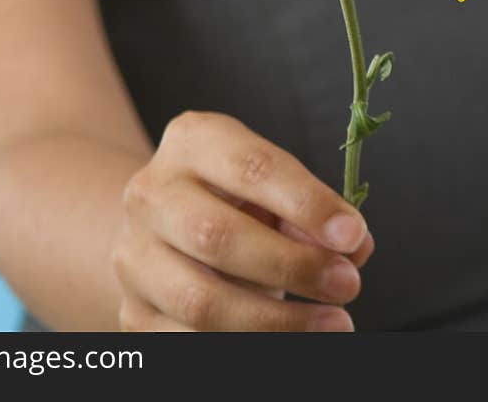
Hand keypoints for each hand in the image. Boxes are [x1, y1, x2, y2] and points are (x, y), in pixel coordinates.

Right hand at [111, 110, 373, 330]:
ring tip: (333, 323)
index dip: (306, 203)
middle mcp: (151, 193)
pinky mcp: (133, 312)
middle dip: (293, 266)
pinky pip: (188, 342)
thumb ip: (309, 210)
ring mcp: (134, 255)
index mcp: (191, 140)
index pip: (251, 168)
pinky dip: (247, 347)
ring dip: (277, 323)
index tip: (353, 235)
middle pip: (217, 236)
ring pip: (201, 301)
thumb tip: (353, 247)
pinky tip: (287, 341)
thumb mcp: (268, 186)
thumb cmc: (233, 199)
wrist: (160, 227)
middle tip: (348, 284)